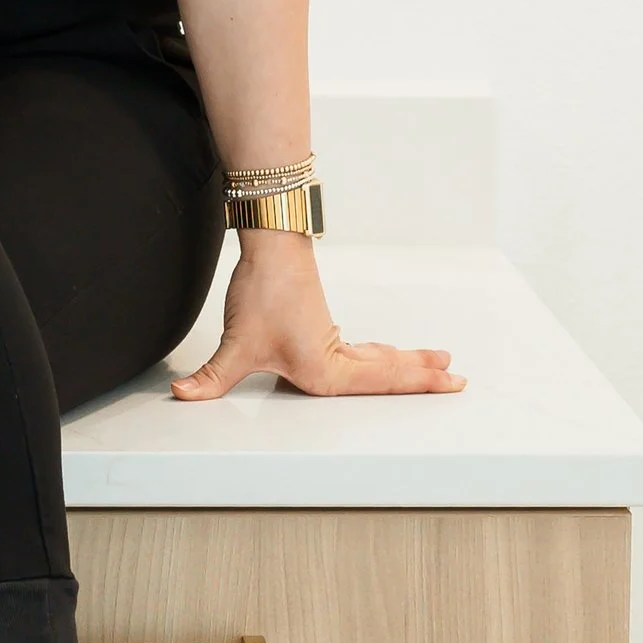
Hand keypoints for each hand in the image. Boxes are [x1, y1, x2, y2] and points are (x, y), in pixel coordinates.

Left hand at [171, 232, 462, 401]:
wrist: (271, 246)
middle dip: (421, 376)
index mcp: (323, 369)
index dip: (415, 382)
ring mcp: (329, 340)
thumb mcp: (237, 343)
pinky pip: (361, 350)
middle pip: (388, 371)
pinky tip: (382, 355)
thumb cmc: (264, 290)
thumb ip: (212, 377)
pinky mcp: (320, 326)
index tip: (449, 378)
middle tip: (458, 377)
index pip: (378, 383)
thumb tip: (184, 395)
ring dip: (405, 364)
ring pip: (377, 359)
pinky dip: (380, 355)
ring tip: (436, 363)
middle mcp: (333, 358)